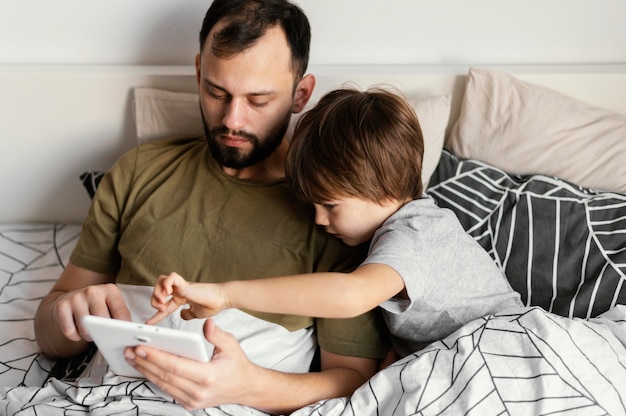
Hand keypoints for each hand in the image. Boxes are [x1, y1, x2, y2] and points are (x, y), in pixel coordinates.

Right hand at [52, 283, 130, 341]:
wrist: (70, 298)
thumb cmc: (97, 306)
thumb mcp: (111, 305)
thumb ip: (121, 316)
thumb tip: (128, 334)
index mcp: (110, 289)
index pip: (121, 313)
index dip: (122, 329)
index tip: (122, 336)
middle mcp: (93, 291)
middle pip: (102, 322)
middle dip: (103, 334)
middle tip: (102, 333)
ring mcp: (76, 297)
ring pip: (86, 329)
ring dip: (88, 336)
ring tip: (90, 330)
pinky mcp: (61, 306)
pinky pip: (69, 331)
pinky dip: (74, 337)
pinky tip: (77, 330)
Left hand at [124, 318, 257, 410]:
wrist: (245, 388)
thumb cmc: (237, 364)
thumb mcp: (231, 345)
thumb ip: (217, 334)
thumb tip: (206, 324)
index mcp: (208, 375)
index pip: (175, 366)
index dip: (156, 357)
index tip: (141, 347)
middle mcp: (198, 391)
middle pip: (165, 376)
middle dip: (144, 362)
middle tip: (129, 350)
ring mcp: (193, 400)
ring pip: (163, 385)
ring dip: (145, 371)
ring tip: (132, 358)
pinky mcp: (189, 403)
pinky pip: (167, 390)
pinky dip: (154, 378)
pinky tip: (145, 368)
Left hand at [147, 272, 227, 324]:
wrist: (221, 300)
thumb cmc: (213, 304)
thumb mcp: (196, 314)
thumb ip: (188, 314)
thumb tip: (182, 315)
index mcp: (181, 297)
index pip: (164, 304)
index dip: (155, 315)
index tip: (149, 323)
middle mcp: (179, 290)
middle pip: (158, 289)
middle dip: (154, 301)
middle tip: (161, 310)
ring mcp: (181, 285)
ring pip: (161, 280)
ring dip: (157, 292)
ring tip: (163, 302)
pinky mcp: (185, 283)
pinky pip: (170, 277)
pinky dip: (165, 284)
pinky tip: (168, 293)